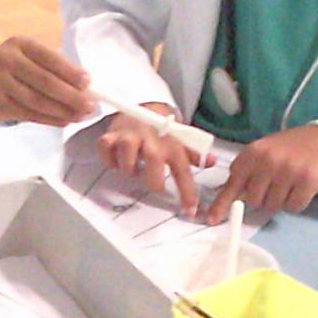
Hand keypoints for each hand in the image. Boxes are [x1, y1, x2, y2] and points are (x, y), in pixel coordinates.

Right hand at [0, 38, 93, 127]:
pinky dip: (50, 119)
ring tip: (81, 116)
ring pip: (38, 101)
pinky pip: (30, 114)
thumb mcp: (25, 58)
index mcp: (20, 44)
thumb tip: (85, 87)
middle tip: (91, 106)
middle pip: (45, 81)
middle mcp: (7, 60)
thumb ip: (50, 68)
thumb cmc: (8, 71)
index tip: (88, 82)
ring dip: (63, 111)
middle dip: (71, 95)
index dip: (70, 71)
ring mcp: (0, 83)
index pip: (49, 58)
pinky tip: (65, 121)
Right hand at [95, 102, 211, 211]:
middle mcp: (151, 138)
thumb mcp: (181, 141)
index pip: (183, 170)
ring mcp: (130, 135)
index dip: (187, 192)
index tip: (190, 211)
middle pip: (154, 160)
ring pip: (127, 154)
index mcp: (172, 143)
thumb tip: (212, 162)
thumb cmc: (163, 130)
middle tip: (155, 186)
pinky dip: (109, 160)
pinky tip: (116, 162)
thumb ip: (194, 154)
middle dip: (154, 180)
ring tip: (133, 170)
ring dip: (130, 169)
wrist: (143, 106)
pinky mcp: (112, 135)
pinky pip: (106, 149)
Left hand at [204, 123, 317, 219]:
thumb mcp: (262, 152)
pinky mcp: (307, 181)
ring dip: (280, 201)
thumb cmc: (289, 148)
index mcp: (252, 153)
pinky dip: (296, 203)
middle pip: (253, 201)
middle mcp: (267, 161)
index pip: (232, 184)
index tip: (211, 219)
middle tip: (274, 185)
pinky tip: (301, 188)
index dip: (222, 204)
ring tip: (289, 183)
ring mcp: (287, 171)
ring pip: (273, 206)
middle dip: (262, 198)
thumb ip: (246, 172)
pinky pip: (293, 207)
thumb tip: (229, 201)